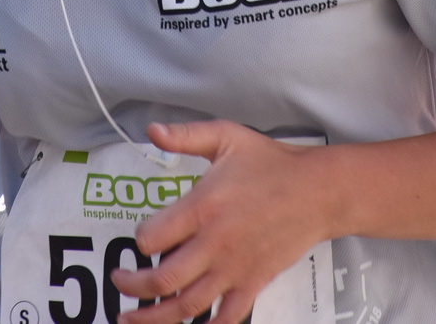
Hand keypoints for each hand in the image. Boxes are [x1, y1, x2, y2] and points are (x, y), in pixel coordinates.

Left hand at [110, 121, 332, 323]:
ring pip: (187, 307)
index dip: (138, 240)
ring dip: (154, 319)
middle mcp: (214, 244)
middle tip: (118, 282)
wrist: (317, 191)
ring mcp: (234, 268)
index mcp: (202, 208)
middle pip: (161, 281)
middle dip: (132, 287)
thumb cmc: (270, 162)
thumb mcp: (225, 137)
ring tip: (131, 319)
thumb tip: (151, 131)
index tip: (140, 238)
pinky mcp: (253, 283)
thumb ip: (185, 136)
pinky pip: (226, 317)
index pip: (151, 238)